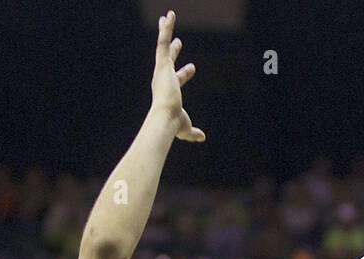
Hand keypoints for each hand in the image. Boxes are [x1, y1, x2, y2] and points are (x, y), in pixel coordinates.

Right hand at [151, 11, 205, 141]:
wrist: (165, 118)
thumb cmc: (173, 125)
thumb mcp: (186, 128)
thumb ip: (193, 132)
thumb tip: (202, 137)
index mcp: (168, 91)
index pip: (177, 79)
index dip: (185, 73)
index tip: (193, 68)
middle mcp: (163, 79)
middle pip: (168, 60)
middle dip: (173, 50)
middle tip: (178, 41)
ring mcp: (162, 70)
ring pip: (162, 46)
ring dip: (165, 31)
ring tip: (168, 17)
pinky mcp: (161, 64)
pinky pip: (162, 41)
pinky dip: (165, 28)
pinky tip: (169, 16)